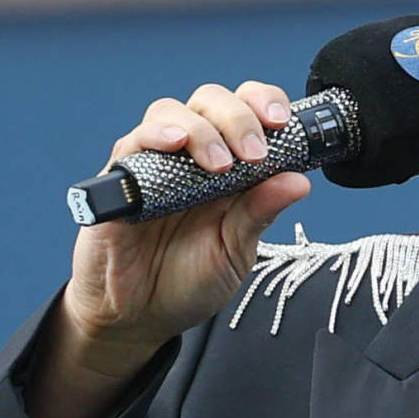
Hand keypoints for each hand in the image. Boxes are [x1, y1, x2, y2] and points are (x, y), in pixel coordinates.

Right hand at [26, 81, 311, 417]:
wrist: (140, 316)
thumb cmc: (188, 279)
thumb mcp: (237, 249)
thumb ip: (261, 212)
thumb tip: (300, 180)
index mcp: (227, 166)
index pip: (246, 111)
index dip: (264, 104)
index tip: (283, 123)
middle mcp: (190, 156)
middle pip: (210, 101)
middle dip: (238, 117)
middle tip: (255, 153)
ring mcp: (152, 163)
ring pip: (171, 113)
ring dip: (202, 129)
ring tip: (220, 164)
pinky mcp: (119, 180)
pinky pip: (131, 143)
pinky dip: (154, 136)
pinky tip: (174, 144)